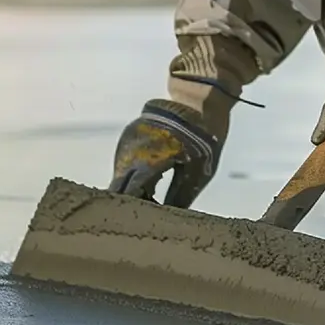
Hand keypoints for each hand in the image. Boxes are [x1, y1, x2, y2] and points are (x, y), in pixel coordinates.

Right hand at [109, 99, 223, 207]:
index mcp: (149, 161)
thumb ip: (181, 195)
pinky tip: (147, 183)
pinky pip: (125, 161)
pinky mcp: (129, 135)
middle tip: (140, 217)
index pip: (130, 194)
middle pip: (119, 186)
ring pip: (120, 174)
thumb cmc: (205, 136)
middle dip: (128, 202)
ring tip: (147, 200)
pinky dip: (132, 174)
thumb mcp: (201, 170)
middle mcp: (131, 152)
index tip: (139, 224)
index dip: (132, 211)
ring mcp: (128, 142)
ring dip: (129, 188)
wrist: (200, 100)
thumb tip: (168, 216)